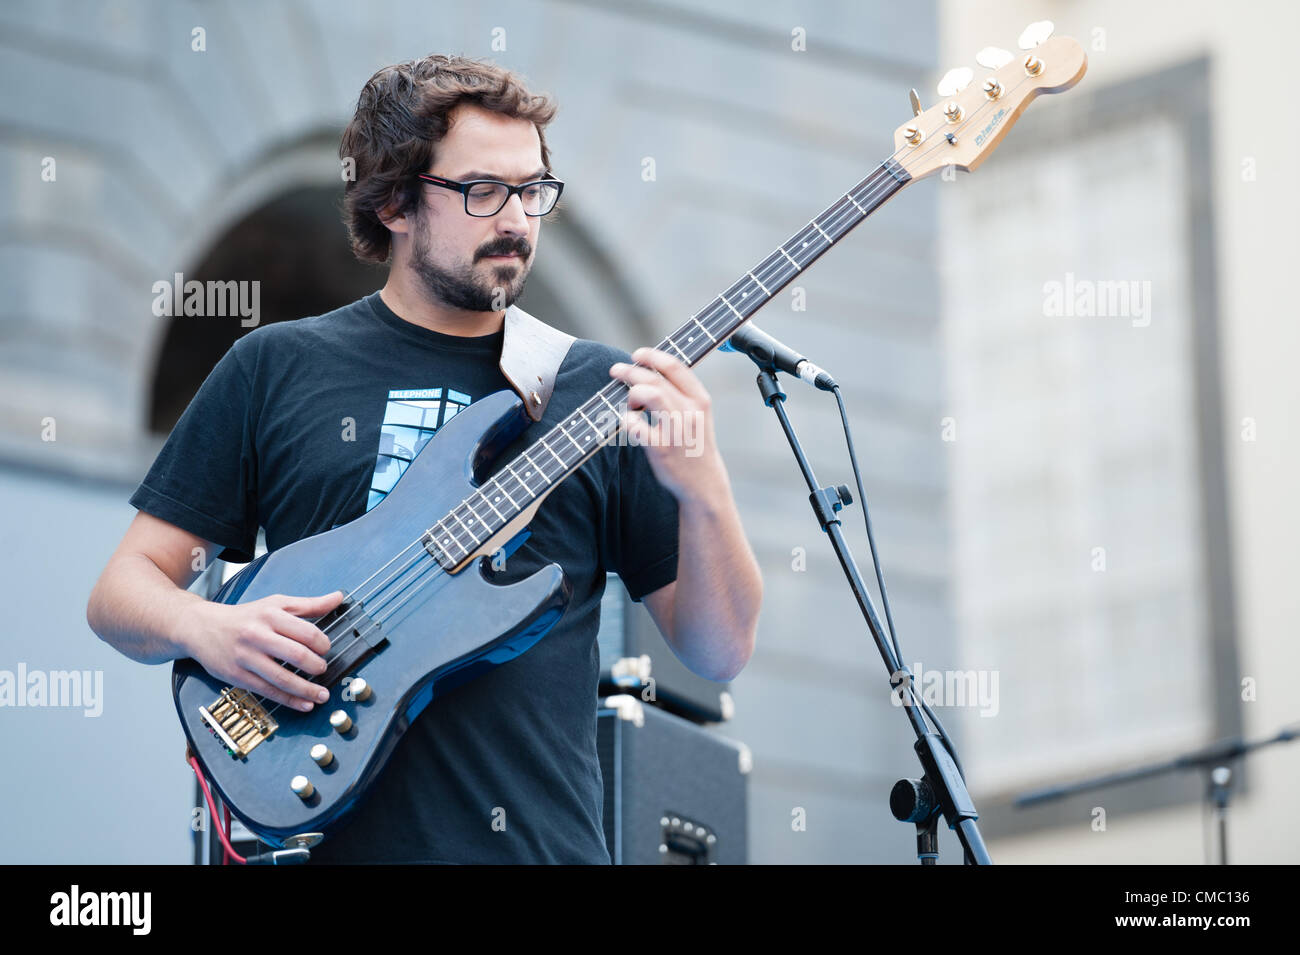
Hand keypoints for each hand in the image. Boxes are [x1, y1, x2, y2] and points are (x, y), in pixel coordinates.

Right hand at [181, 590, 343, 711]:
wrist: (201, 627)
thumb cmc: (245, 616)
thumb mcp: (276, 604)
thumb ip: (310, 604)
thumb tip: (339, 597)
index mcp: (271, 615)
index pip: (307, 632)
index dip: (323, 644)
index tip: (326, 650)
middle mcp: (258, 635)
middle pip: (297, 655)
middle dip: (318, 666)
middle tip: (323, 669)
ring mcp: (246, 657)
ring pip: (283, 678)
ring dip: (307, 690)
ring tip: (322, 695)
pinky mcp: (237, 676)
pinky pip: (268, 691)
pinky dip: (289, 700)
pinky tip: (304, 704)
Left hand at [609, 347, 726, 500]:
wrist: (704, 482)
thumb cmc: (694, 445)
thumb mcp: (698, 415)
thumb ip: (681, 393)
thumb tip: (650, 371)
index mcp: (700, 399)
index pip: (674, 365)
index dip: (651, 355)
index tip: (636, 355)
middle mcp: (690, 411)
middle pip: (655, 378)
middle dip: (630, 371)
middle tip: (616, 371)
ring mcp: (676, 430)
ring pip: (649, 394)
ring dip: (631, 392)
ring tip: (629, 401)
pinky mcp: (662, 449)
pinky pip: (636, 426)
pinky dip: (627, 419)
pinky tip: (628, 422)